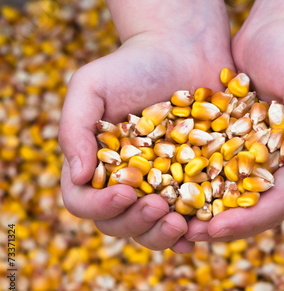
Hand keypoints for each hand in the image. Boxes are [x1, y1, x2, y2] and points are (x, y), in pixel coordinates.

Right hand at [59, 2, 233, 252]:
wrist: (184, 53)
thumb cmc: (133, 67)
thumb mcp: (92, 87)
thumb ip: (74, 129)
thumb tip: (78, 176)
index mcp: (96, 165)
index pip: (83, 201)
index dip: (100, 206)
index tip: (126, 192)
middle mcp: (125, 183)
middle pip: (117, 224)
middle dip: (136, 222)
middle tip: (158, 206)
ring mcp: (158, 188)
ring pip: (151, 230)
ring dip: (162, 235)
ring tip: (179, 222)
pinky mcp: (190, 186)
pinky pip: (188, 220)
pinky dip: (191, 233)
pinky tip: (199, 232)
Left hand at [185, 0, 283, 241]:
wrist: (282, 28)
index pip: (281, 200)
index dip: (249, 219)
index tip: (215, 229)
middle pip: (257, 207)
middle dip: (225, 225)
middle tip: (188, 236)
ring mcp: (265, 156)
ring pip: (236, 195)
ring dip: (209, 211)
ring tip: (176, 223)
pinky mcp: (242, 143)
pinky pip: (221, 171)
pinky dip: (201, 184)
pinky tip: (173, 190)